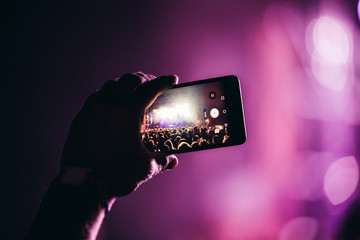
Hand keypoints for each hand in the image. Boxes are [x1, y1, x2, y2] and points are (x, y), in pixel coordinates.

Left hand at [60, 73, 178, 197]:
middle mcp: (110, 106)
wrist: (84, 185)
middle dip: (144, 79)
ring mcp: (92, 110)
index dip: (164, 82)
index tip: (172, 79)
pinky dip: (106, 95)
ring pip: (110, 86)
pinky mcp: (80, 118)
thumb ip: (163, 160)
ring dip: (124, 84)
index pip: (151, 90)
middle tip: (151, 84)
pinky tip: (110, 102)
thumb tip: (172, 161)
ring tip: (131, 91)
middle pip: (130, 80)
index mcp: (129, 113)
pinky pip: (95, 97)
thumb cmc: (117, 175)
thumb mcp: (146, 167)